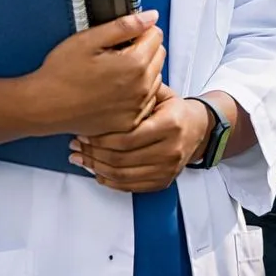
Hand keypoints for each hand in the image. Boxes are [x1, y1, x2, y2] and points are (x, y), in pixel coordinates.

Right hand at [26, 11, 165, 137]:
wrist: (43, 107)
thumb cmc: (60, 75)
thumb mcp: (90, 40)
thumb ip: (125, 25)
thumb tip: (151, 16)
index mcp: (134, 64)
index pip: (156, 35)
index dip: (140, 31)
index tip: (125, 36)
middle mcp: (141, 88)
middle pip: (159, 56)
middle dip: (143, 49)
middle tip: (115, 53)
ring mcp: (136, 108)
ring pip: (154, 78)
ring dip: (142, 72)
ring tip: (113, 73)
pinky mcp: (130, 122)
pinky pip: (146, 101)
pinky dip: (136, 93)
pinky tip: (115, 90)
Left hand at [72, 83, 210, 192]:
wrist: (199, 129)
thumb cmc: (176, 110)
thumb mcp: (163, 94)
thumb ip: (139, 92)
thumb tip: (104, 89)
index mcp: (170, 125)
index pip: (127, 138)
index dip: (100, 139)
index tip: (83, 133)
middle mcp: (171, 150)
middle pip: (121, 159)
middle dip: (93, 153)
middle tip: (76, 145)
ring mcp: (168, 169)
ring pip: (122, 175)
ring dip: (96, 168)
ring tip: (79, 157)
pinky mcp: (163, 181)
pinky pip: (130, 187)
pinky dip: (109, 181)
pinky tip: (96, 171)